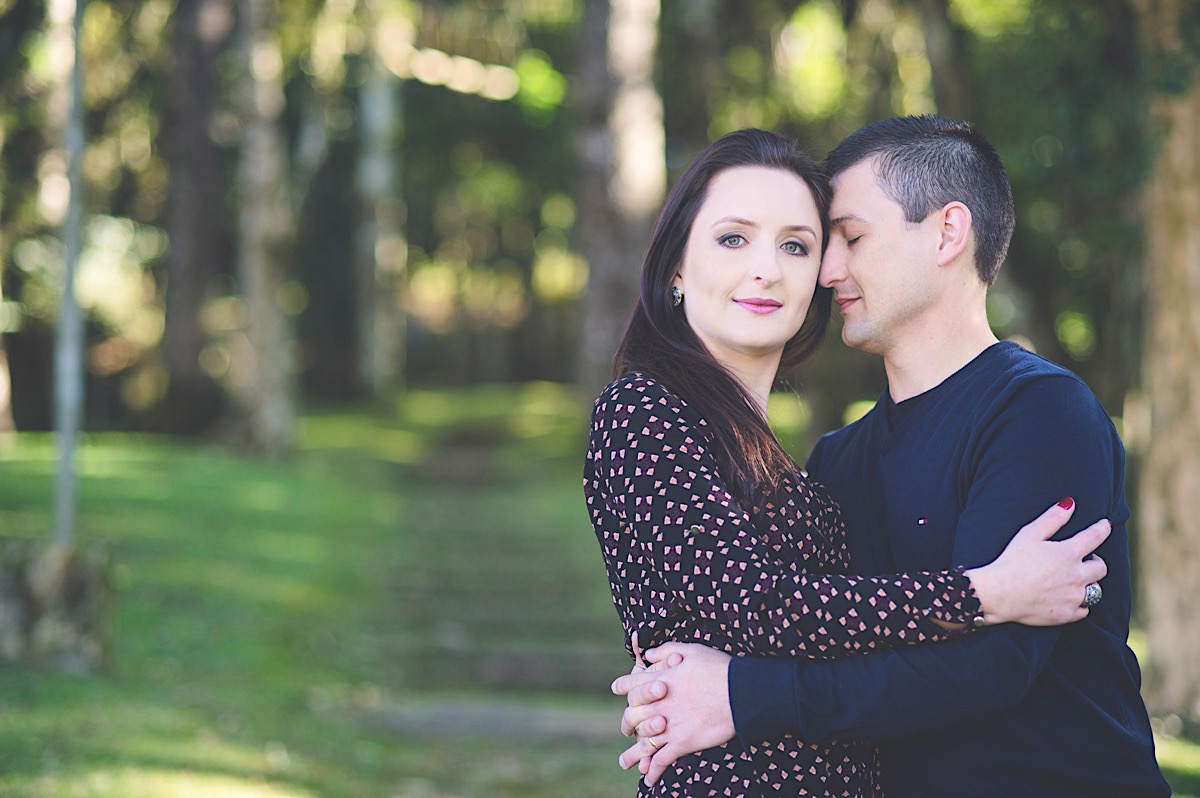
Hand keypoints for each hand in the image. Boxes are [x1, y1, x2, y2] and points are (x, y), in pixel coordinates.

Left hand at [610, 642, 733, 786]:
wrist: (740, 692)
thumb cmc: (719, 668)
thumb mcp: (692, 650)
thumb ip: (666, 650)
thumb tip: (648, 654)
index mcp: (659, 680)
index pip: (631, 684)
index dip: (622, 686)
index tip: (616, 688)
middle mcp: (658, 704)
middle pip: (631, 716)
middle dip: (627, 724)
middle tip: (627, 730)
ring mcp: (668, 726)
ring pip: (642, 743)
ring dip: (632, 755)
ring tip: (626, 763)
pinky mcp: (682, 743)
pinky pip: (661, 760)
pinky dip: (653, 771)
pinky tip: (649, 779)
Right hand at [966, 498, 1109, 625]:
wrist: (999, 595)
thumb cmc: (1011, 561)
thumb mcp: (1029, 534)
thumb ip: (1052, 518)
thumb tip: (1070, 503)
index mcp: (1069, 554)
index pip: (1095, 537)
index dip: (1102, 528)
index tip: (1105, 525)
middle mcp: (1077, 576)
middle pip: (1101, 568)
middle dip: (1096, 561)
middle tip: (1085, 559)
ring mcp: (1073, 597)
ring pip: (1095, 590)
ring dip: (1088, 583)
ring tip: (1075, 580)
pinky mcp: (1066, 615)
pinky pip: (1084, 610)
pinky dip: (1080, 604)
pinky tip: (1068, 598)